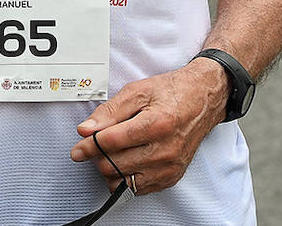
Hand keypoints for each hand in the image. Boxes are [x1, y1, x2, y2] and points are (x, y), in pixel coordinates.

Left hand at [69, 59, 226, 195]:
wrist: (203, 99)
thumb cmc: (172, 92)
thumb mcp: (137, 91)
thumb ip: (109, 112)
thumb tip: (86, 129)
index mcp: (156, 124)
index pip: (111, 142)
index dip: (89, 146)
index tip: (78, 149)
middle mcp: (165, 149)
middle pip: (114, 165)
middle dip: (99, 156)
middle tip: (99, 144)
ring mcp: (169, 166)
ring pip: (123, 181)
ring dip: (111, 169)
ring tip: (113, 152)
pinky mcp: (171, 177)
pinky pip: (138, 189)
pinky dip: (126, 177)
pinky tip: (127, 161)